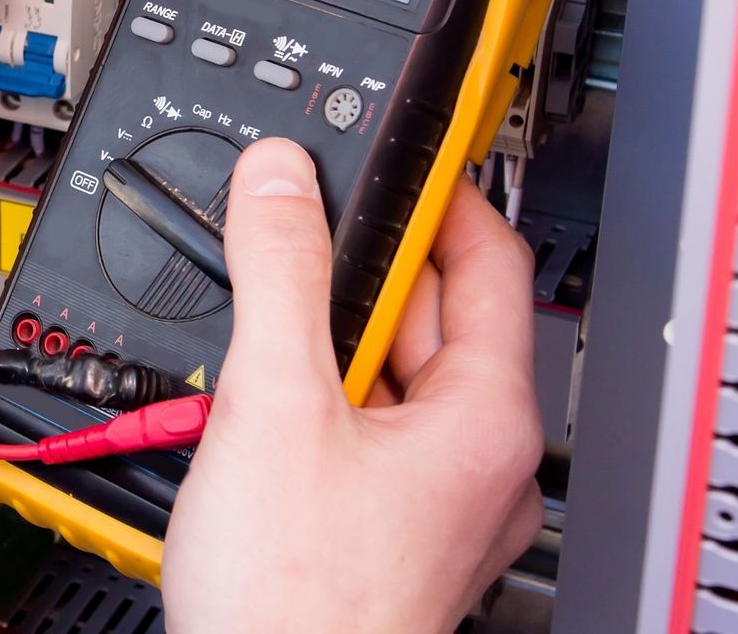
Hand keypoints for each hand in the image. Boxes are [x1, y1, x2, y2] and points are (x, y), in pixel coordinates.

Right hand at [162, 139, 543, 632]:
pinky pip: (356, 428)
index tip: (388, 149)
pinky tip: (251, 401)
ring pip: (384, 375)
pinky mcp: (378, 528)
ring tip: (256, 322)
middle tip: (287, 228)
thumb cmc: (300, 599)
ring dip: (321, 336)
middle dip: (353, 268)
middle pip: (427, 315)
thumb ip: (281, 274)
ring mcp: (430, 499)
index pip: (487, 258)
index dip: (436, 191)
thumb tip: (282, 179)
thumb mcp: (277, 402)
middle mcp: (475, 460)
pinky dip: (308, 396)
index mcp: (486, 417)